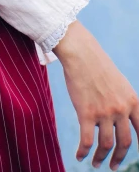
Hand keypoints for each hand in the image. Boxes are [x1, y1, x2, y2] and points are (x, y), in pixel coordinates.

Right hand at [54, 21, 138, 169]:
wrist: (81, 53)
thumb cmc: (98, 66)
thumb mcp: (120, 83)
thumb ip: (123, 103)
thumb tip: (117, 123)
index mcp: (132, 101)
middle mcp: (121, 109)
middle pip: (125, 143)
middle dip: (119, 158)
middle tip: (114, 167)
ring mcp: (104, 112)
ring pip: (106, 145)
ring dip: (101, 158)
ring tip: (96, 163)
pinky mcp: (86, 113)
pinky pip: (87, 140)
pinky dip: (83, 151)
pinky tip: (79, 155)